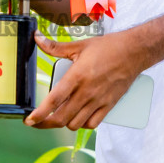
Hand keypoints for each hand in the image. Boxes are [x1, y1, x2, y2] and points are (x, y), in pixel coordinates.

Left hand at [25, 31, 140, 129]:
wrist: (134, 52)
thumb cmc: (107, 47)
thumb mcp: (79, 46)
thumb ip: (56, 47)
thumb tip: (37, 38)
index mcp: (77, 76)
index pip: (54, 100)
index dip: (40, 113)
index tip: (29, 119)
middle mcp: (87, 92)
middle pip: (62, 118)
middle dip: (45, 124)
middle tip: (36, 122)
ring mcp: (98, 101)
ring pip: (75, 124)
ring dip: (64, 123)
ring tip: (57, 117)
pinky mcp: (109, 105)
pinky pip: (92, 124)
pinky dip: (82, 124)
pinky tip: (78, 117)